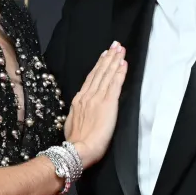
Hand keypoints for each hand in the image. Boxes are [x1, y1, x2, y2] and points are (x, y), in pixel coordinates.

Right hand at [64, 41, 127, 167]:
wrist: (79, 149)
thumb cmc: (75, 141)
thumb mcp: (71, 122)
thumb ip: (77, 113)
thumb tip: (79, 110)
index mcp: (79, 100)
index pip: (91, 78)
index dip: (98, 65)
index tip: (103, 55)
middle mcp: (88, 95)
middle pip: (100, 72)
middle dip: (108, 57)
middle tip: (114, 45)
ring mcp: (98, 98)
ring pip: (107, 74)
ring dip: (114, 60)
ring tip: (120, 50)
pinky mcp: (108, 103)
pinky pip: (115, 84)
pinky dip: (119, 72)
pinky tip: (123, 64)